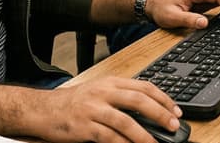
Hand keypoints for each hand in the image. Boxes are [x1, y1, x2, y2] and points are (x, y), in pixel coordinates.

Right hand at [33, 77, 180, 142]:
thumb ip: (121, 98)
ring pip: (126, 121)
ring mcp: (93, 109)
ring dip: (144, 135)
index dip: (163, 98)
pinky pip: (109, 137)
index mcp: (110, 82)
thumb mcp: (98, 92)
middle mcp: (103, 92)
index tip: (176, 111)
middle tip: (173, 125)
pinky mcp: (84, 126)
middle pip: (138, 100)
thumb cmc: (72, 102)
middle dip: (160, 113)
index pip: (143, 86)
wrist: (43, 109)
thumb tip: (149, 112)